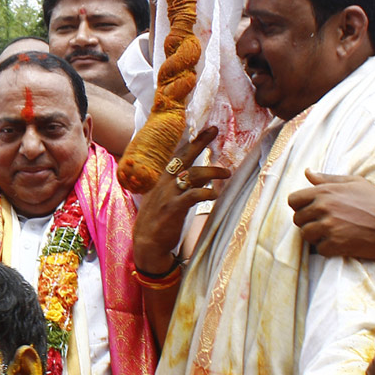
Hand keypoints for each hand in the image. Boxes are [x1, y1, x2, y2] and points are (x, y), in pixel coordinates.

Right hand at [133, 126, 228, 274]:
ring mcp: (168, 195)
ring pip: (192, 174)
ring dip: (212, 170)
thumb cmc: (158, 222)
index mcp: (161, 180)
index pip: (177, 156)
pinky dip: (207, 192)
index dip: (191, 142)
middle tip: (214, 130)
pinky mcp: (174, 208)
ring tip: (227, 172)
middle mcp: (164, 184)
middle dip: (199, 142)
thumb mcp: (164, 199)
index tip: (205, 130)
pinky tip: (215, 193)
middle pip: (183, 157)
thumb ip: (179, 186)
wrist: (147, 244)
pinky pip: (193, 195)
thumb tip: (199, 177)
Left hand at [288, 170, 374, 259]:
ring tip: (335, 232)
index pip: (293, 200)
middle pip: (298, 219)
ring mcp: (329, 226)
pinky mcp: (336, 244)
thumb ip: (328, 178)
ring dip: (317, 236)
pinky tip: (343, 242)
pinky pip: (319, 249)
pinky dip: (329, 249)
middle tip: (328, 223)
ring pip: (306, 235)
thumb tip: (307, 172)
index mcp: (325, 191)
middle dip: (309, 222)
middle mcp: (323, 207)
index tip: (312, 210)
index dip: (301, 206)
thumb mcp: (355, 183)